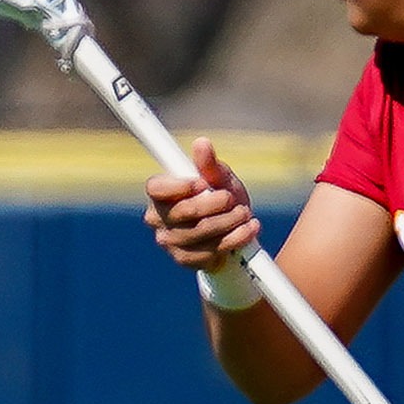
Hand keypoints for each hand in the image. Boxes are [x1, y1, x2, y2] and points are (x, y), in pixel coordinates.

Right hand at [144, 137, 261, 271]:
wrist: (232, 234)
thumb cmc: (220, 200)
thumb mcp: (219, 179)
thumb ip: (209, 165)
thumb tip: (202, 144)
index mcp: (159, 194)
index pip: (156, 188)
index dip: (179, 186)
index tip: (202, 184)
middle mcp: (157, 218)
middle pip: (184, 211)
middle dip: (215, 204)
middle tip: (232, 199)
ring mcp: (169, 241)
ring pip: (200, 231)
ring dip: (229, 221)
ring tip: (244, 214)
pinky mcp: (184, 260)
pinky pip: (210, 250)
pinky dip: (235, 239)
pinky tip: (248, 229)